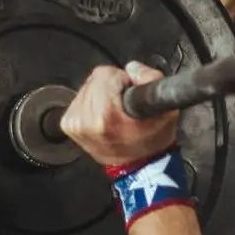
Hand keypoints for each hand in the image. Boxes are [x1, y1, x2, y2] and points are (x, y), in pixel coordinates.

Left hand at [60, 62, 178, 166]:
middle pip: (95, 79)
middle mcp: (84, 121)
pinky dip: (91, 103)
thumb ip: (151, 79)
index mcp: (105, 117)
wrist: (139, 166)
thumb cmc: (151, 141)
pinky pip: (79, 98)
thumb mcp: (166, 110)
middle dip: (111, 87)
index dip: (123, 80)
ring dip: (101, 95)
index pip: (106, 74)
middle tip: (123, 106)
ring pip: (86, 87)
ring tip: (114, 113)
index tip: (129, 96)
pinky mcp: (68, 125)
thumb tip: (131, 68)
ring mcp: (74, 124)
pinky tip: (103, 117)